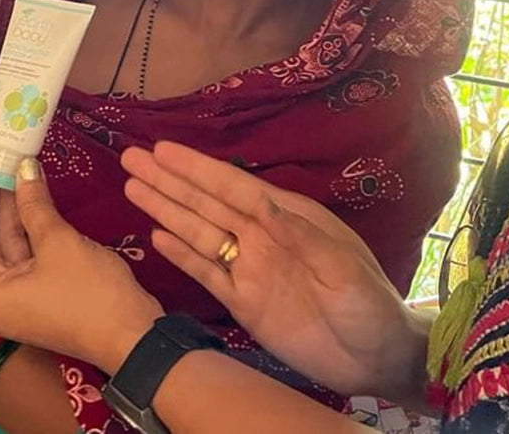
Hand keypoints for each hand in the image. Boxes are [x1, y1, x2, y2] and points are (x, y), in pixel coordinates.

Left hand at [0, 160, 163, 373]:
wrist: (132, 334)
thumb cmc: (88, 292)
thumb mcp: (58, 242)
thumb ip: (34, 203)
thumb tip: (23, 167)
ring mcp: (18, 294)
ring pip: (6, 242)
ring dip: (10, 206)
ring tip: (10, 166)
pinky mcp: (40, 291)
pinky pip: (25, 250)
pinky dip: (28, 223)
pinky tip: (31, 192)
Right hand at [121, 142, 425, 399]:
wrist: (376, 359)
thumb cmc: (370, 305)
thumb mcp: (343, 267)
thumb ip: (302, 236)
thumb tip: (264, 203)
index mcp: (289, 219)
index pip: (235, 187)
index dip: (198, 169)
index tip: (163, 150)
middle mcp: (263, 237)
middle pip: (207, 204)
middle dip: (170, 181)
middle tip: (132, 157)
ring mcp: (250, 270)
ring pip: (198, 233)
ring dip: (166, 210)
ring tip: (133, 187)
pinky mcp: (243, 304)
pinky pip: (205, 273)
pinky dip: (181, 255)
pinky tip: (156, 236)